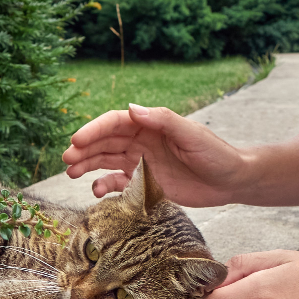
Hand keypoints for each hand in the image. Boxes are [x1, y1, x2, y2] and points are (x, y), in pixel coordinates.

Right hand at [62, 103, 246, 206]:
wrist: (231, 180)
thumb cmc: (215, 153)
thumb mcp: (191, 134)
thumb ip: (162, 120)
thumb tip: (130, 108)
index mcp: (150, 125)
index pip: (114, 123)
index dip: (94, 130)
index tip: (77, 140)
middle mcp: (142, 141)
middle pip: (105, 141)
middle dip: (84, 148)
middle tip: (67, 159)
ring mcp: (142, 162)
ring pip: (106, 160)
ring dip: (87, 165)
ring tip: (71, 172)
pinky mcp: (145, 182)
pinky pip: (119, 182)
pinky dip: (105, 185)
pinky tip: (95, 190)